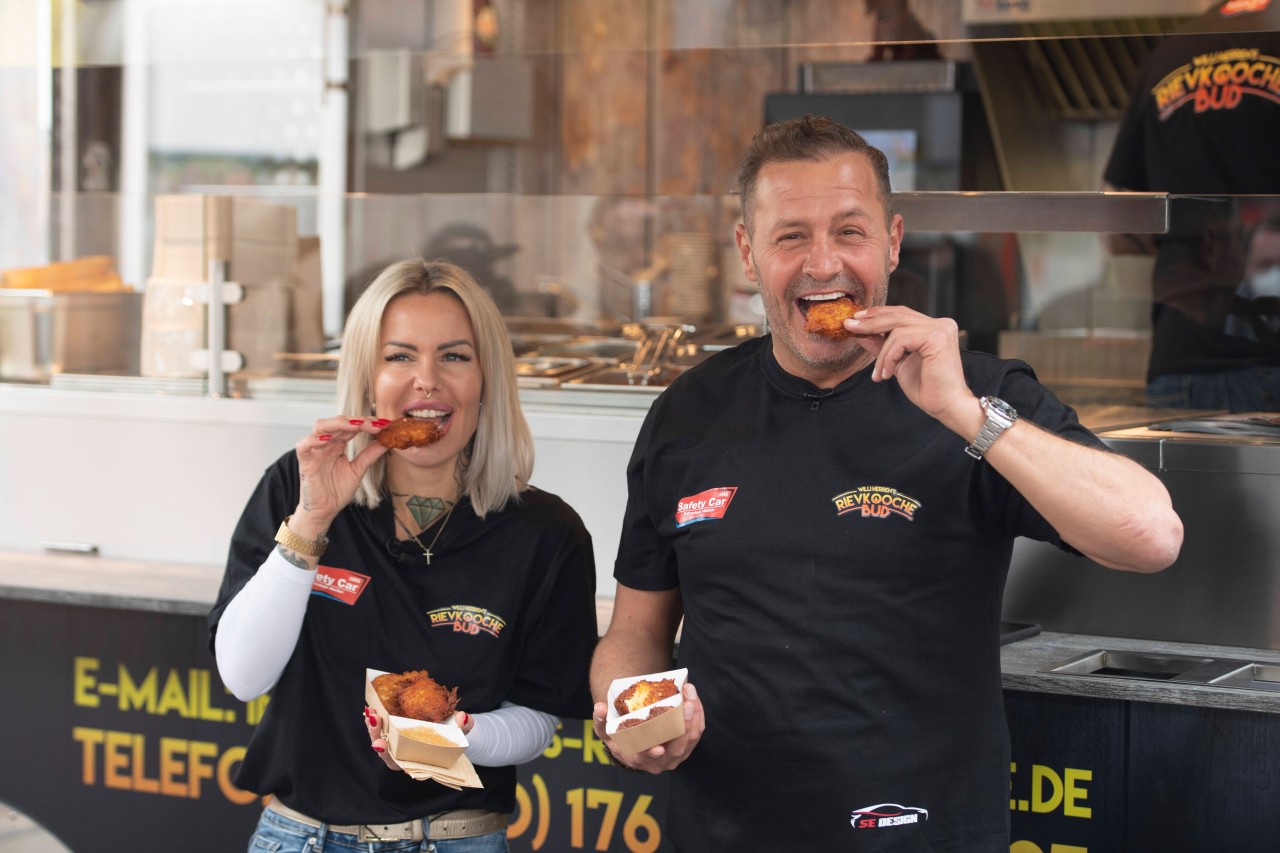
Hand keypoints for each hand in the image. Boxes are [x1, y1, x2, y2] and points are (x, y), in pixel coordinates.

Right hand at [292, 416, 390, 531]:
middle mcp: (325, 444)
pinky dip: (313, 440)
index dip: (366, 423)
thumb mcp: (358, 469)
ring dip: (338, 424)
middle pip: (336, 422)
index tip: (383, 424)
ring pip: (320, 428)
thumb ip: (370, 454)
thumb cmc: (337, 490)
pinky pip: (304, 446)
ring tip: (356, 425)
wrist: (325, 510)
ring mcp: (314, 451)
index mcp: (337, 444)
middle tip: (373, 423)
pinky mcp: (305, 462)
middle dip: (355, 420)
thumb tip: (387, 440)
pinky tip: (328, 439)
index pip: (350, 426)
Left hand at [363, 706, 473, 770]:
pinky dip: (376, 720)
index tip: (380, 744)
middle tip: (374, 720)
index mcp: (418, 761)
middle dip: (376, 735)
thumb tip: (461, 718)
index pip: (399, 763)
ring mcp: (399, 746)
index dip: (388, 755)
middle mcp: (405, 756)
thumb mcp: (463, 731)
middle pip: (385, 751)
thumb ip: (464, 726)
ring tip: (370, 711)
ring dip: (373, 727)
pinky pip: (382, 730)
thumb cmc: (456, 736)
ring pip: (381, 740)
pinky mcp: (396, 734)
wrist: (453, 730)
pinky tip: (372, 708)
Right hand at [592, 683, 703, 773]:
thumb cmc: (620, 739)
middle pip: (677, 748)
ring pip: (690, 740)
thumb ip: (600, 721)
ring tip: (691, 695)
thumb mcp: (606, 732)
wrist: (636, 750)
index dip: (652, 754)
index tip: (658, 748)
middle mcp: (660, 762)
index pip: (646, 758)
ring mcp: (675, 757)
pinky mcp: (686, 749)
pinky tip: (695, 700)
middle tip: (686, 702)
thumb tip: (599, 707)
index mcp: (638, 759)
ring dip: (694, 717)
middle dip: (685, 725)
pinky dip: (698, 717)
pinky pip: (696, 734)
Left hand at [846, 306, 977, 432]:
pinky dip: (889, 357)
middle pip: (897, 314)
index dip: (877, 315)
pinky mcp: (937, 337)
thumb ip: (882, 346)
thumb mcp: (897, 363)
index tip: (855, 321)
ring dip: (882, 353)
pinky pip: (901, 340)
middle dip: (870, 321)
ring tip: (879, 374)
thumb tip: (859, 332)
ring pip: (896, 329)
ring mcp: (940, 328)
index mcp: (934, 327)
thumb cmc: (927, 388)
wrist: (946, 406)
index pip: (901, 313)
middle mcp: (940, 323)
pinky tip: (888, 374)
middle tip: (850, 327)